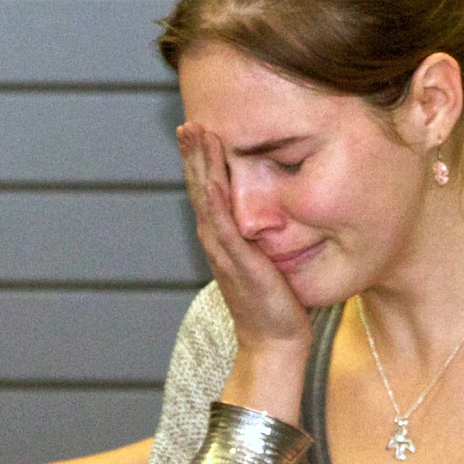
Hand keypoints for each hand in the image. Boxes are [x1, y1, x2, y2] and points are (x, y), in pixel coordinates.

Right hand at [176, 121, 312, 352]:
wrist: (273, 340)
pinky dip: (215, 202)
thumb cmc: (275, 302)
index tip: (198, 128)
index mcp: (223, 236)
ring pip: (207, 201)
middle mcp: (216, 240)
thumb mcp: (266, 257)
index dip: (202, 159)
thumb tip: (272, 209)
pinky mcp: (238, 264)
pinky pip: (222, 227)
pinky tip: (212, 181)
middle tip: (187, 123)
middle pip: (201, 188)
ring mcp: (223, 251)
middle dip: (194, 154)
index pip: (209, 189)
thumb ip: (262, 233)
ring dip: (199, 168)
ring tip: (195, 138)